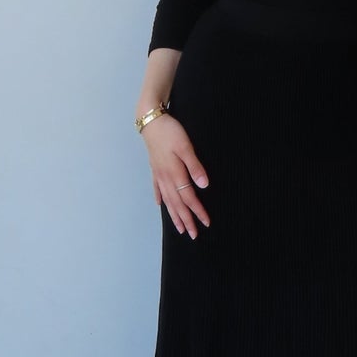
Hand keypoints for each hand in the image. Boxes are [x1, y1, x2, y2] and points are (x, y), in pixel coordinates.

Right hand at [142, 114, 210, 238]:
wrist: (151, 121)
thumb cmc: (170, 132)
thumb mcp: (185, 147)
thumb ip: (194, 167)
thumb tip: (203, 186)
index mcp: (175, 174)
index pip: (188, 198)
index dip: (197, 211)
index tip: (206, 223)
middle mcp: (165, 178)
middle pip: (177, 204)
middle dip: (186, 220)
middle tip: (193, 235)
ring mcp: (158, 174)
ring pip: (167, 200)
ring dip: (174, 215)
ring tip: (179, 228)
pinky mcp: (154, 168)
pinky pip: (157, 188)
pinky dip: (159, 198)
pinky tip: (160, 205)